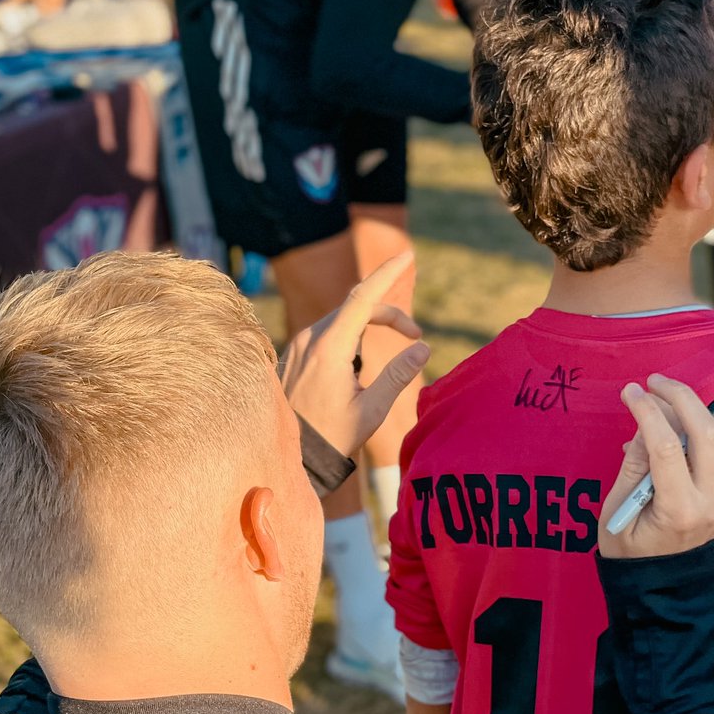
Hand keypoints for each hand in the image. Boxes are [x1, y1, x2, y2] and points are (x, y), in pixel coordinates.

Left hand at [278, 253, 429, 458]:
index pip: (363, 298)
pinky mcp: (292, 354)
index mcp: (329, 348)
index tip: (408, 255)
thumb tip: (422, 347)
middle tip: (415, 335)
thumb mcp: (372, 410)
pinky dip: (349, 335)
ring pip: (340, 319)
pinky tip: (358, 365)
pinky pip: (325, 333)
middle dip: (388, 313)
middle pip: (355, 306)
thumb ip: (398, 375)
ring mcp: (297, 345)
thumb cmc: (332, 438)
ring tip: (389, 354)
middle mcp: (309, 339)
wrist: (291, 458)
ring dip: (369, 325)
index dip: (387, 273)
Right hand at [598, 374, 713, 559]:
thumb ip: (633, 467)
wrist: (662, 589)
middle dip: (681, 397)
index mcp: (680, 509)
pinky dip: (684, 435)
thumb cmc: (629, 555)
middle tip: (653, 381)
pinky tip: (658, 436)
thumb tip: (645, 425)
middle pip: (707, 431)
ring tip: (650, 404)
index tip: (630, 391)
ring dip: (683, 413)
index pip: (666, 446)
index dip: (648, 411)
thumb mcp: (617, 512)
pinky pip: (706, 452)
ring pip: (710, 438)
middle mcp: (711, 500)